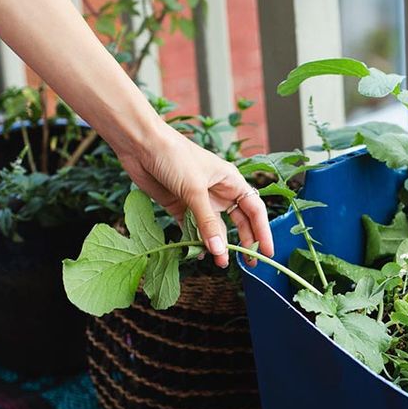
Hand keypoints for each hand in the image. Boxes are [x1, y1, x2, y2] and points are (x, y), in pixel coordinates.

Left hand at [117, 123, 272, 267]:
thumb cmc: (174, 156)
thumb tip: (219, 250)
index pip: (254, 210)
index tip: (266, 252)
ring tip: (221, 263)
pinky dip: (196, 241)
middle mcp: (218, 191)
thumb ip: (207, 222)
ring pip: (215, 228)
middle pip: (239, 221)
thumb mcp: (195, 190)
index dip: (263, 231)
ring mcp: (199, 200)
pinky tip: (199, 253)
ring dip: (218, 244)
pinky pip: (192, 228)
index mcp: (230, 181)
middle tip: (248, 263)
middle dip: (245, 241)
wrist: (141, 145)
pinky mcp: (180, 206)